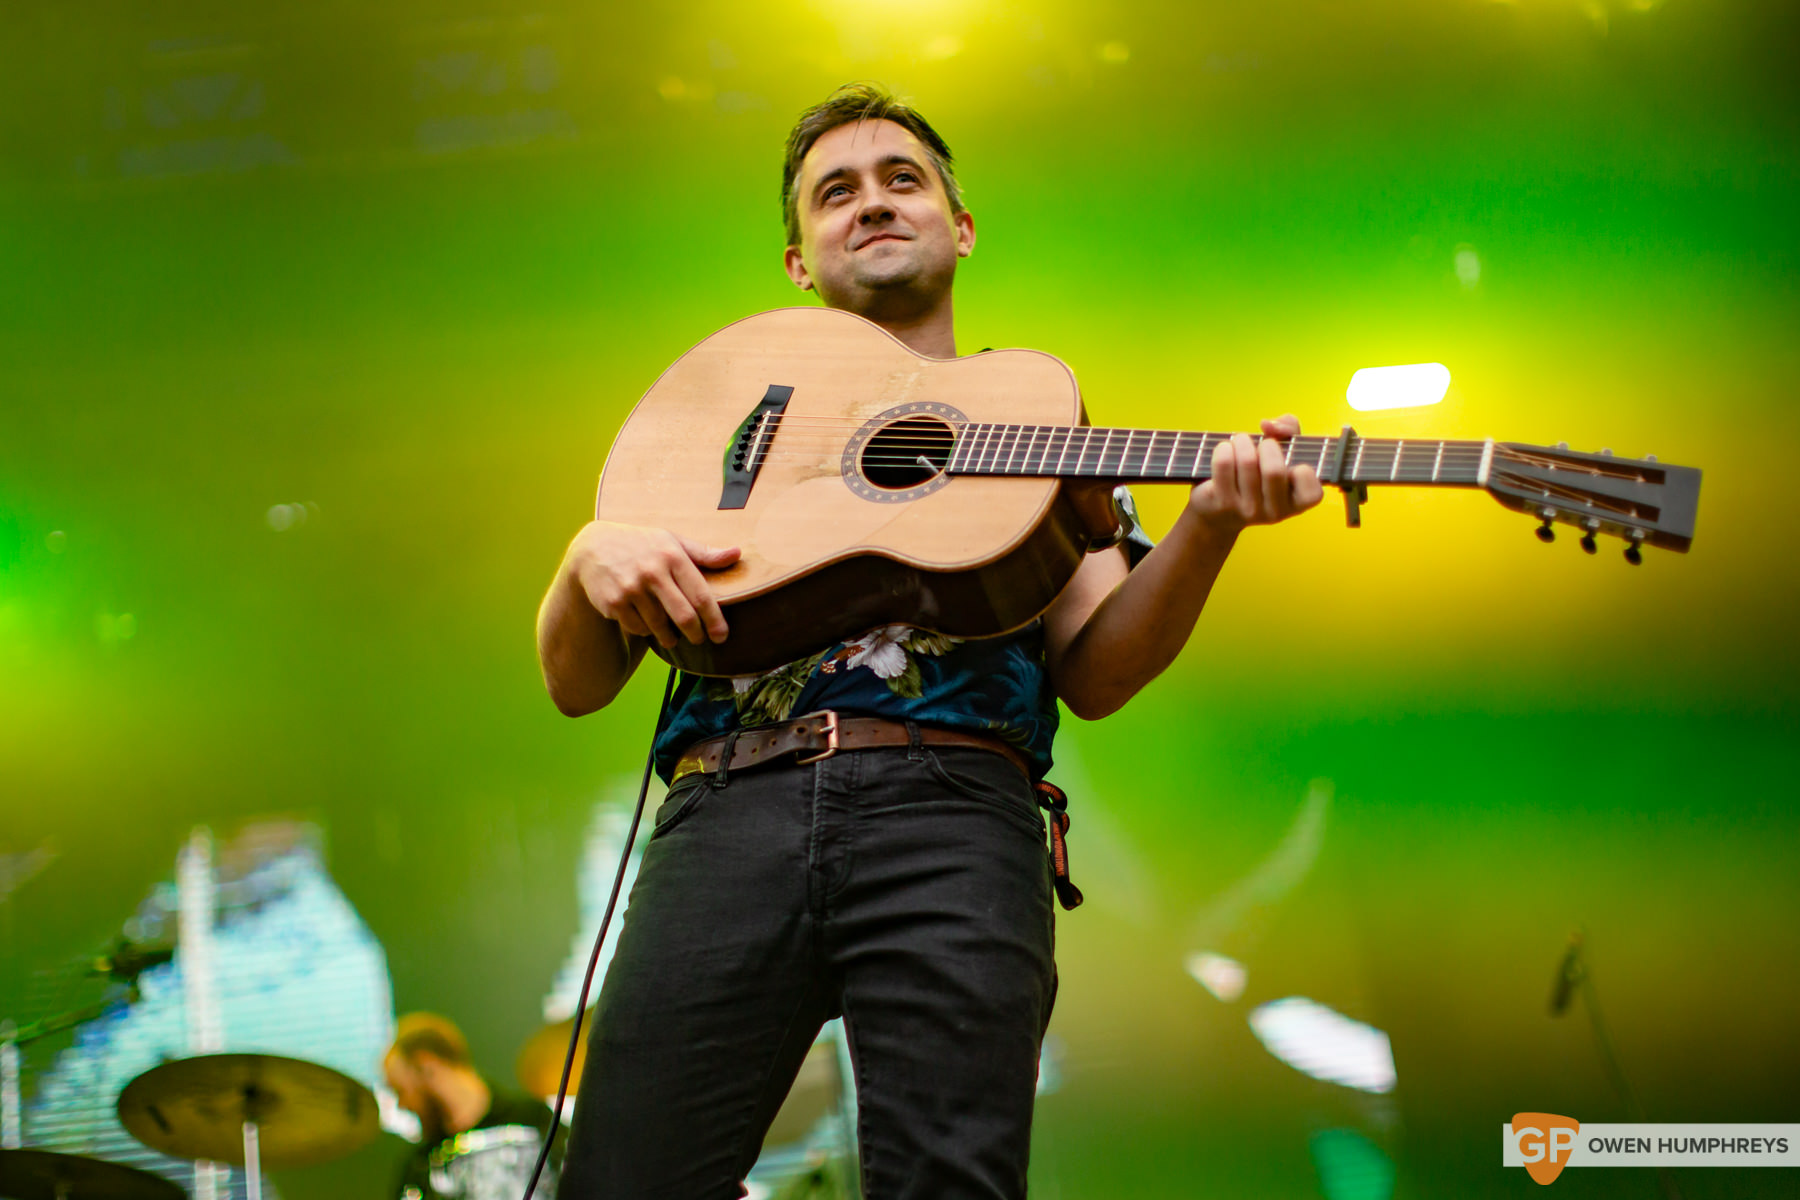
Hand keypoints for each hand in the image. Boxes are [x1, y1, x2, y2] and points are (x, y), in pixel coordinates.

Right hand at [563, 521, 739, 648]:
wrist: (593, 548)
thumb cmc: (642, 545)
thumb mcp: (672, 542)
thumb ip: (704, 553)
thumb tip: (737, 553)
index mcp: (672, 556)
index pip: (700, 596)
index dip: (714, 621)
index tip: (721, 636)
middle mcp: (653, 572)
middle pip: (684, 617)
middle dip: (695, 634)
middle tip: (699, 639)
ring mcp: (631, 588)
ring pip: (660, 627)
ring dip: (669, 636)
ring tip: (671, 635)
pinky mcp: (614, 602)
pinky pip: (638, 629)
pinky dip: (645, 631)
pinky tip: (645, 622)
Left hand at [1186, 414, 1324, 535]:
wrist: (1221, 510)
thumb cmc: (1260, 473)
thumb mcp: (1284, 451)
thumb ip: (1289, 428)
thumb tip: (1268, 425)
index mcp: (1297, 503)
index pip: (1311, 491)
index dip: (1303, 471)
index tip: (1291, 463)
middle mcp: (1275, 512)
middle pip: (1274, 470)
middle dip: (1268, 445)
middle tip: (1262, 444)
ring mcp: (1248, 511)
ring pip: (1247, 462)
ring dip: (1242, 441)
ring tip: (1240, 442)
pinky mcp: (1222, 504)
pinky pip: (1224, 464)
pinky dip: (1224, 448)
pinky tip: (1225, 450)